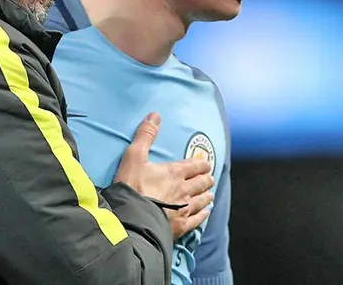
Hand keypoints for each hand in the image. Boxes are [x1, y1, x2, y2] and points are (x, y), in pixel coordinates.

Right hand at [114, 112, 214, 238]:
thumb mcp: (134, 156)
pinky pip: (196, 220)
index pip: (194, 166)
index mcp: (174, 173)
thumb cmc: (132, 187)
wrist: (132, 218)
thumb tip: (155, 115)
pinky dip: (202, 215)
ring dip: (206, 196)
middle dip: (206, 179)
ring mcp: (183, 209)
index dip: (202, 164)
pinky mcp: (180, 226)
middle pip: (200, 183)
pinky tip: (205, 213)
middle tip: (210, 178)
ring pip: (201, 201)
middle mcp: (184, 190)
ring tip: (210, 195)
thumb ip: (145, 135)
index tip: (207, 164)